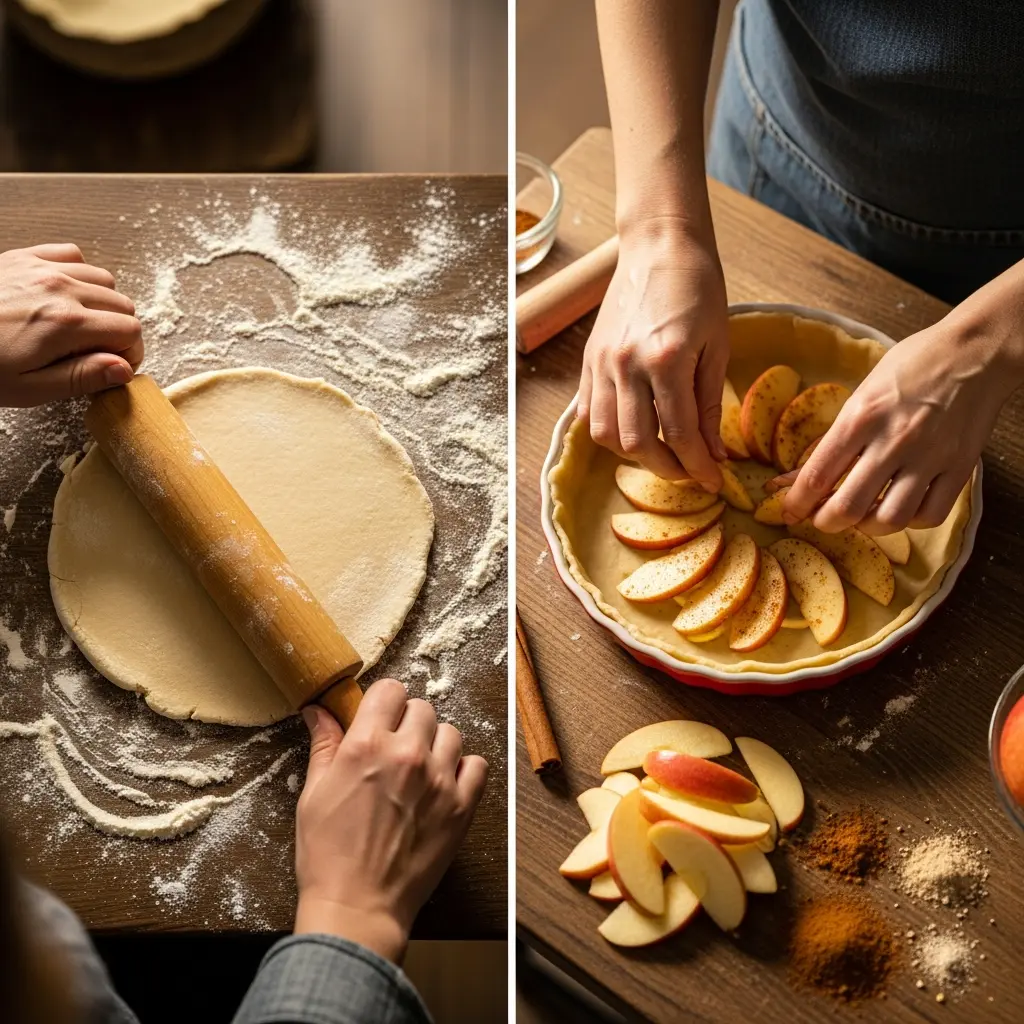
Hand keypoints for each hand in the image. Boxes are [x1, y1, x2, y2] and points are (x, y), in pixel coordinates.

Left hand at [0, 244, 142, 407]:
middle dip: (119, 332)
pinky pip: (72, 255)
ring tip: (81, 327)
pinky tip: (65, 296)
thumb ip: (81, 377)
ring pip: (104, 280)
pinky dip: (79, 275)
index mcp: (64, 324)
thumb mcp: (29, 388)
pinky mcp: (24, 257)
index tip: (114, 367)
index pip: (130, 331)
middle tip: (97, 353)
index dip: (130, 354)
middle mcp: (59, 289)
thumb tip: (123, 369)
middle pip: (123, 305)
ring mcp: (42, 268)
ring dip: (103, 304)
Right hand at [293, 679, 487, 962]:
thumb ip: (324, 745)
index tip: (381, 716)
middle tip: (396, 748)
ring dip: (436, 744)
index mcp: (367, 744)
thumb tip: (319, 711)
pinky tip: (445, 784)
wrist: (357, 907)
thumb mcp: (314, 793)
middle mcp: (407, 754)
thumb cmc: (328, 854)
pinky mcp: (462, 806)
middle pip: (422, 709)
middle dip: (408, 722)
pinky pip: (477, 765)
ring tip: (420, 768)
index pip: (390, 690)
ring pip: (451, 733)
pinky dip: (464, 770)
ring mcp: (439, 779)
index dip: (384, 701)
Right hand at [577, 223, 729, 488]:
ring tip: (660, 451)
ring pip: (605, 435)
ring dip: (633, 455)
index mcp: (667, 359)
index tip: (713, 482)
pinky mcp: (589, 359)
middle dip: (666, 469)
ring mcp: (602, 363)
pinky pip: (589, 412)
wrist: (659, 244)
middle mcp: (627, 365)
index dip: (697, 467)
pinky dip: (609, 431)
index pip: (679, 434)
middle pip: (637, 444)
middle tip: (688, 471)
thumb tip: (712, 454)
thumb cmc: (698, 287)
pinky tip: (633, 429)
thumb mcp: (718, 346)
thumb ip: (708, 404)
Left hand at [782, 317, 1012, 533]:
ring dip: (867, 527)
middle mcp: (894, 440)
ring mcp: (930, 457)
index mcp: (861, 417)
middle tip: (822, 519)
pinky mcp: (960, 468)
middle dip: (826, 522)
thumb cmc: (911, 367)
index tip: (789, 513)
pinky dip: (910, 522)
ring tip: (861, 516)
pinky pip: (930, 515)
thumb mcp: (860, 395)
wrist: (975, 352)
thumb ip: (832, 440)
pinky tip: (900, 508)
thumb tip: (794, 478)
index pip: (817, 476)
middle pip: (848, 507)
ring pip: (890, 520)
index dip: (796, 504)